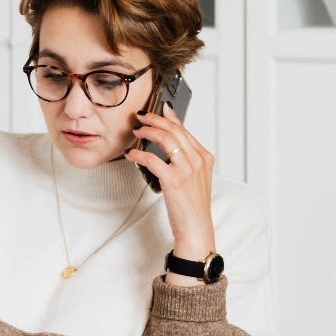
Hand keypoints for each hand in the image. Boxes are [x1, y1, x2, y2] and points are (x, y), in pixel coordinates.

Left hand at [127, 103, 215, 285]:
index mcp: (204, 157)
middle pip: (174, 129)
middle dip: (155, 119)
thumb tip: (169, 146)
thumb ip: (186, 160)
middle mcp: (198, 159)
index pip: (185, 130)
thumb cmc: (192, 205)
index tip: (160, 108)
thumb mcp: (195, 178)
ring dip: (147, 131)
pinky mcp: (173, 179)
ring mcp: (187, 168)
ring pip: (165, 139)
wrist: (196, 227)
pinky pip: (152, 159)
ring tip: (136, 131)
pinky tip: (131, 155)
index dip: (170, 117)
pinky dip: (139, 154)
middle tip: (141, 116)